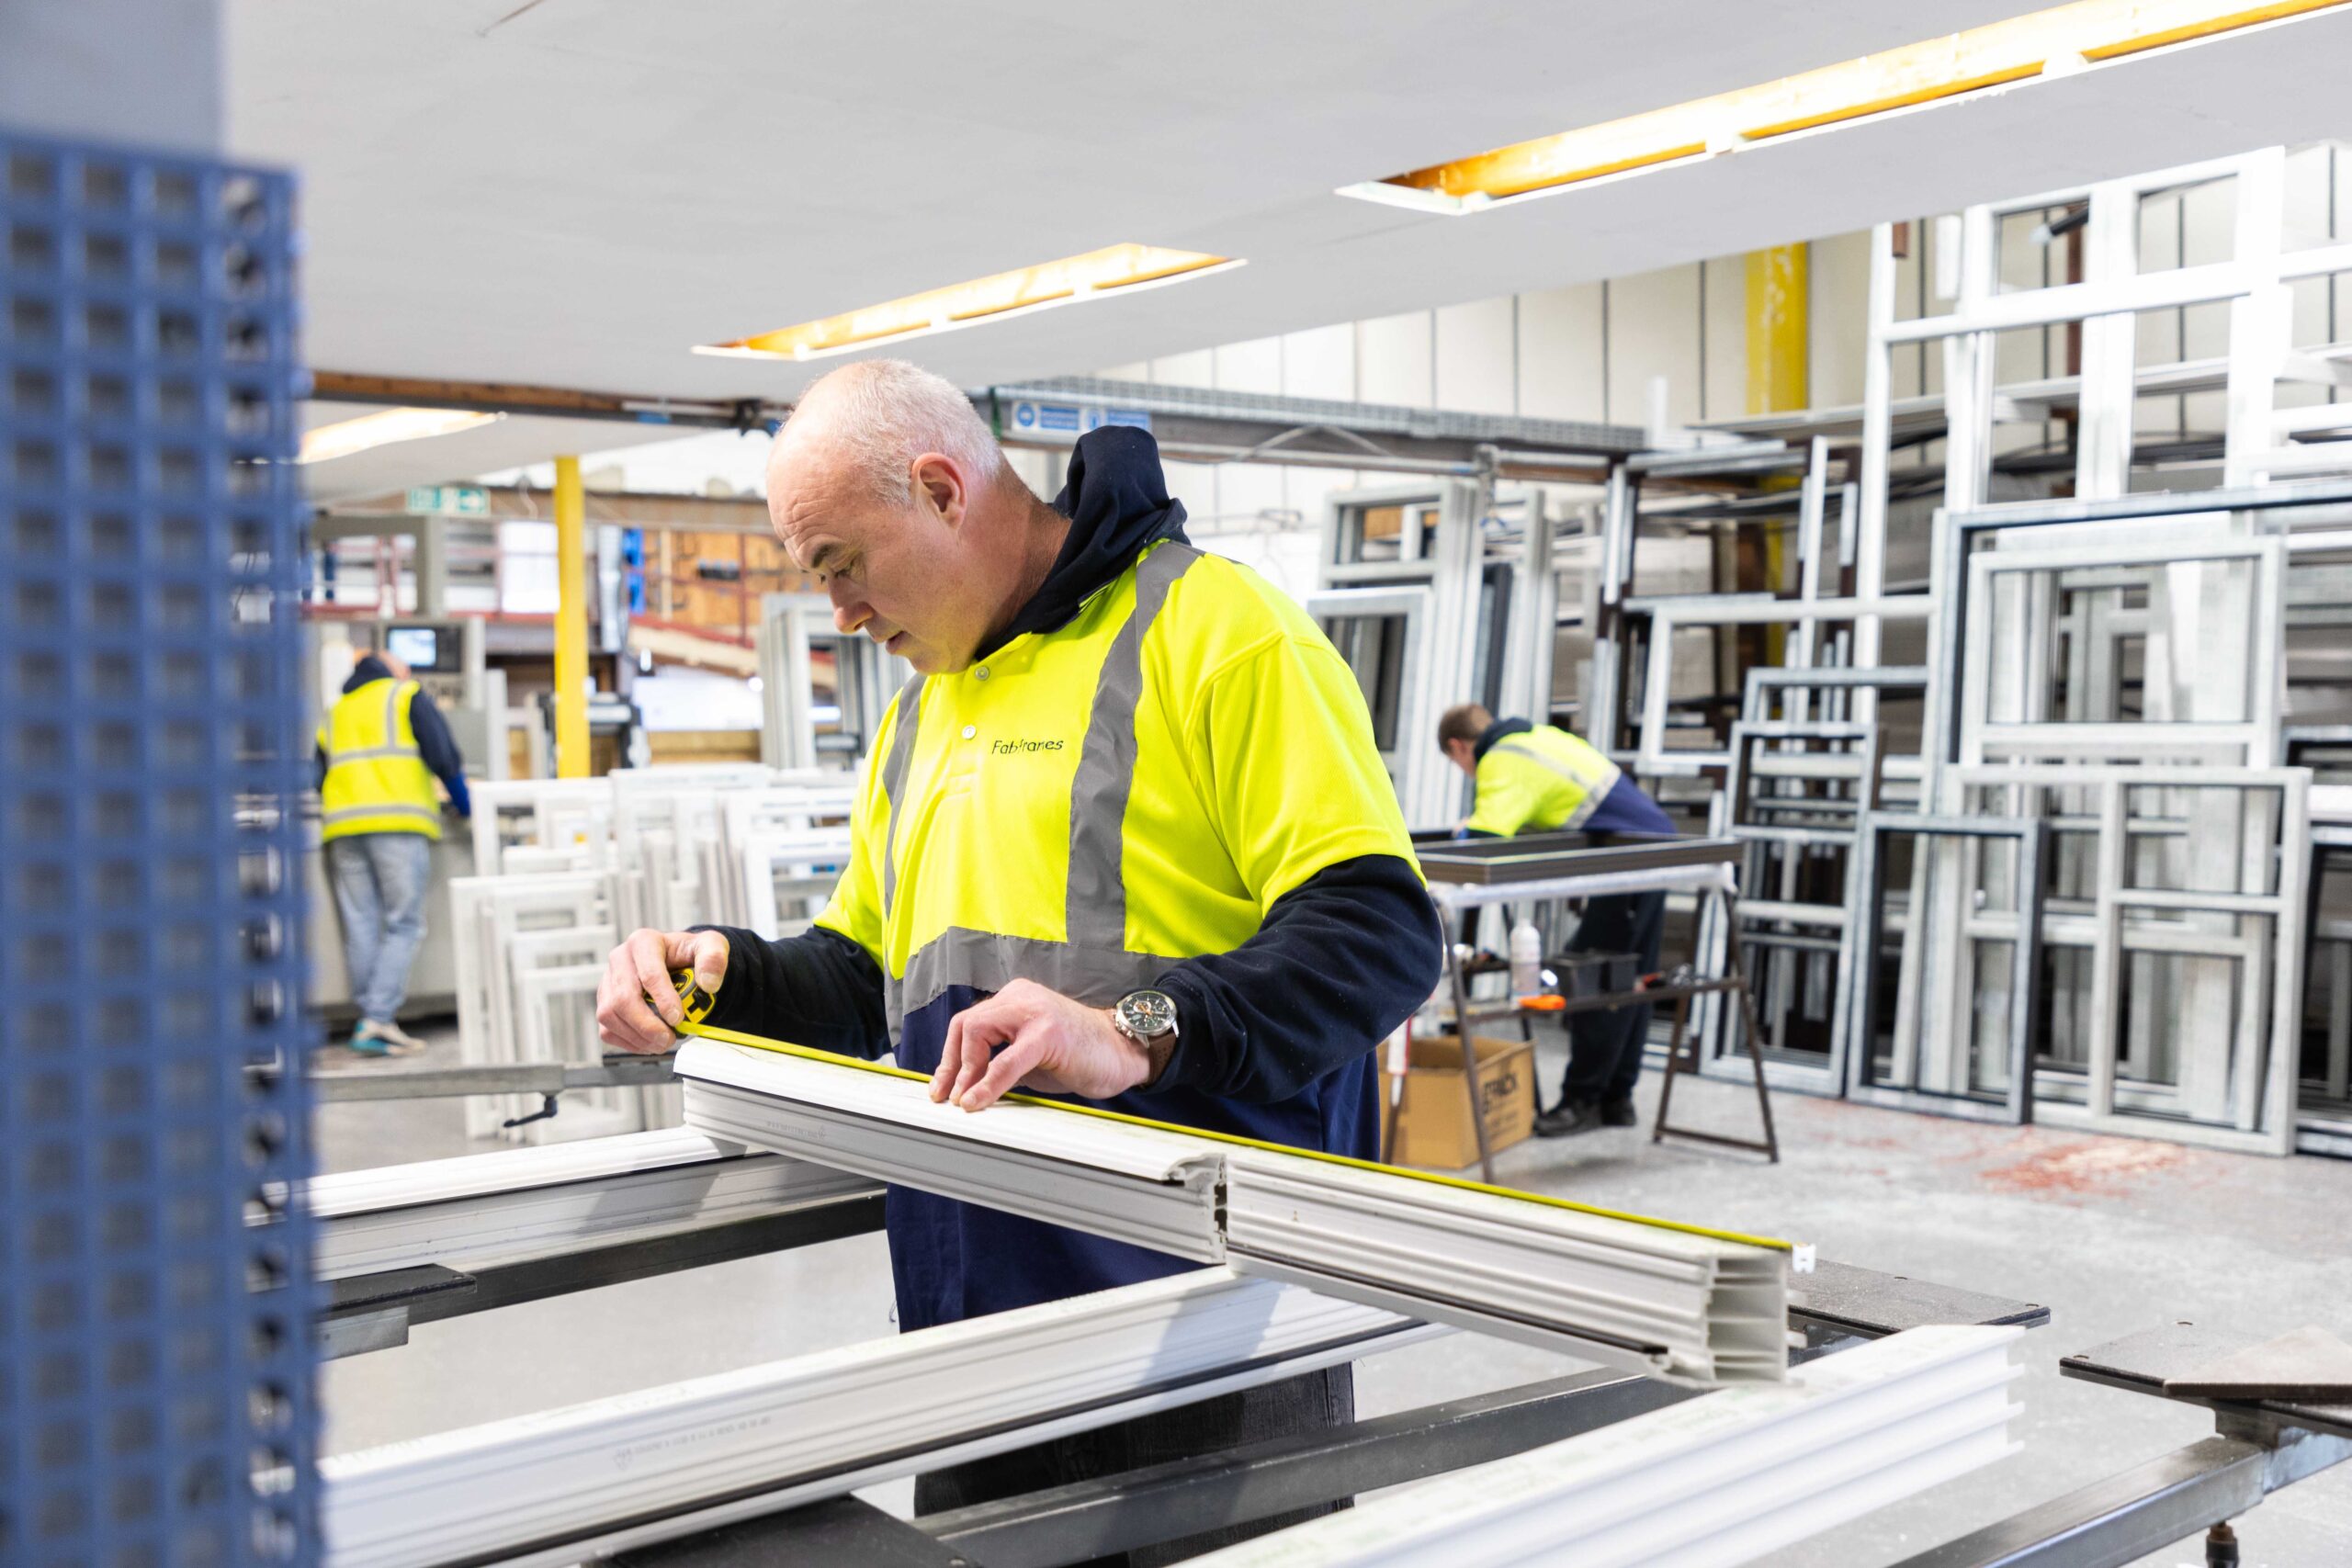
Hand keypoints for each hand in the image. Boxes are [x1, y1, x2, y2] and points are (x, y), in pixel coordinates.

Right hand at [596, 928, 728, 1053]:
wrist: (678, 963)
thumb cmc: (689, 954)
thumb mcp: (710, 945)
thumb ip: (713, 958)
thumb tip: (709, 983)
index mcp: (643, 942)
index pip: (649, 974)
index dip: (663, 1000)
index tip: (678, 1018)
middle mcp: (620, 959)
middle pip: (623, 998)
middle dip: (647, 1025)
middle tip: (669, 1038)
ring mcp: (608, 982)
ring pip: (610, 1015)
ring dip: (637, 1036)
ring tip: (662, 1042)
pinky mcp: (604, 1002)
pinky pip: (607, 1029)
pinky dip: (628, 1042)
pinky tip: (649, 1042)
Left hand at [930, 978, 1151, 1111]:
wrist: (1124, 1053)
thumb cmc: (1080, 1055)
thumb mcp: (1030, 1057)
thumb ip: (999, 1061)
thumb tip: (964, 1087)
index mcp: (1015, 999)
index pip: (968, 1023)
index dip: (950, 1058)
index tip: (942, 1088)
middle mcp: (1020, 997)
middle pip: (966, 1024)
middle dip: (951, 1065)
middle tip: (947, 1097)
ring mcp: (1034, 1011)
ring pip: (978, 1032)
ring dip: (965, 1072)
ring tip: (962, 1100)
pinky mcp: (1047, 1032)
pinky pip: (1006, 1059)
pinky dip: (987, 1082)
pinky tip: (977, 1101)